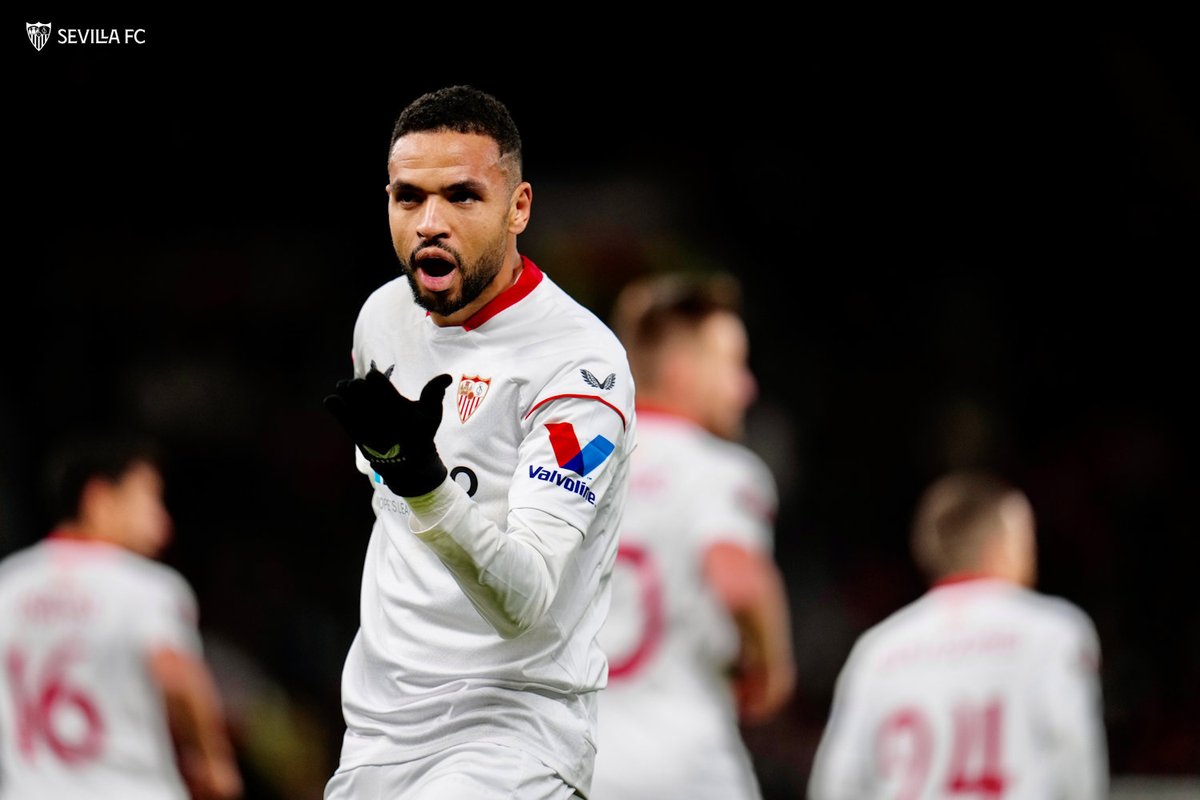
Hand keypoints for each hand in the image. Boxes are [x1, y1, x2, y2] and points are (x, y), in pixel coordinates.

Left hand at [324, 369, 453, 495]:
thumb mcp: (432, 415)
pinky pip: (334, 407)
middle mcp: (378, 415)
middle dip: (360, 383)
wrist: (406, 465)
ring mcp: (362, 423)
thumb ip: (435, 393)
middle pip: (356, 384)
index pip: (374, 379)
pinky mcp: (352, 431)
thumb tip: (447, 376)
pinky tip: (342, 404)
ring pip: (344, 392)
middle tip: (365, 389)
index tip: (378, 382)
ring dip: (346, 389)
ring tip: (353, 394)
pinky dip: (335, 402)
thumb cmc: (420, 435)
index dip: (375, 377)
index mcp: (396, 407)